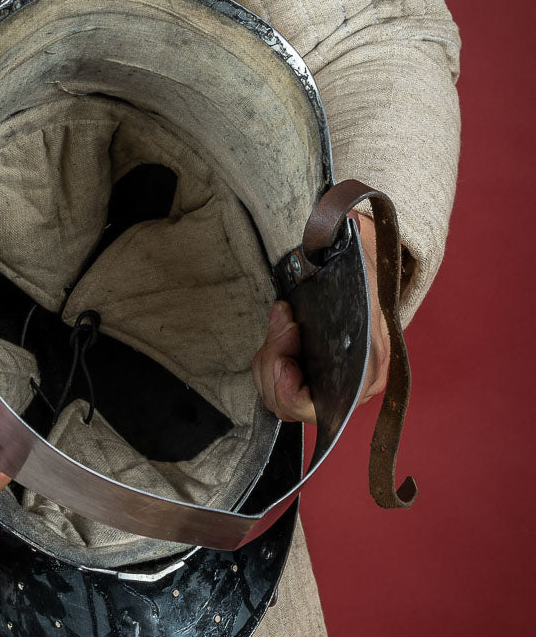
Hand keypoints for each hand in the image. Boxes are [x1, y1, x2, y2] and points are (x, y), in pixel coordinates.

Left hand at [251, 213, 390, 422]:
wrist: (363, 269)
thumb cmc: (362, 270)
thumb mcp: (361, 263)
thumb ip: (351, 254)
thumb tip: (346, 229)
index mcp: (369, 372)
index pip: (316, 407)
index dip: (289, 387)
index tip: (283, 353)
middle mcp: (351, 388)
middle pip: (288, 405)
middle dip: (273, 364)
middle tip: (282, 325)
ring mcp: (328, 386)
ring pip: (275, 396)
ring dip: (268, 359)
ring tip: (283, 323)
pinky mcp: (308, 379)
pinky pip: (274, 385)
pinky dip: (268, 358)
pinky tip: (280, 331)